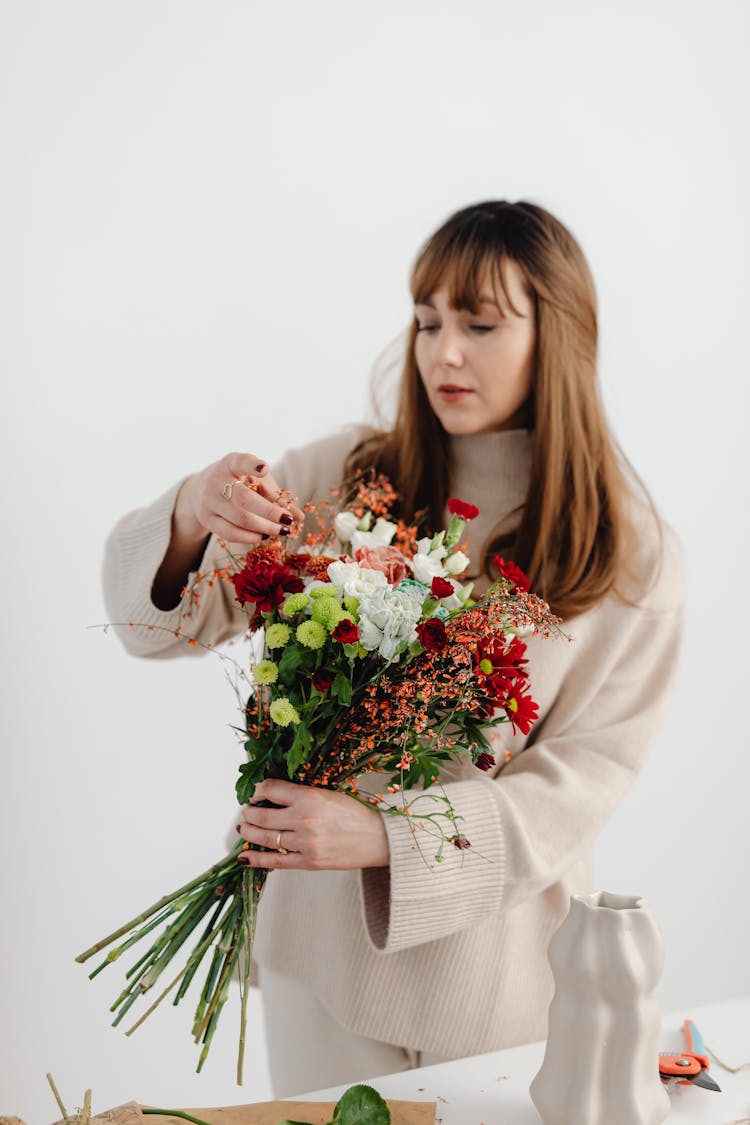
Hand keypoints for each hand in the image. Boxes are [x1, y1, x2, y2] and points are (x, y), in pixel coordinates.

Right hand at [175, 452, 305, 546]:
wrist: (202, 490)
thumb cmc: (238, 483)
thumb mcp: (255, 481)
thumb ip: (276, 496)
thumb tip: (300, 517)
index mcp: (231, 463)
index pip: (241, 462)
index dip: (252, 465)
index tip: (264, 468)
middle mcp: (216, 479)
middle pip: (244, 499)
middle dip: (270, 512)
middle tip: (288, 521)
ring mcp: (208, 500)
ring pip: (240, 519)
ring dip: (264, 528)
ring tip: (281, 531)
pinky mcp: (206, 519)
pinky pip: (230, 533)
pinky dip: (249, 537)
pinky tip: (263, 536)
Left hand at [237, 779, 389, 870]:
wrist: (380, 838)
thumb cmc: (357, 813)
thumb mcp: (329, 793)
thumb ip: (302, 795)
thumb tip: (273, 796)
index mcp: (311, 797)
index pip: (271, 790)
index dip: (258, 791)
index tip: (255, 793)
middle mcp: (305, 819)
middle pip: (263, 815)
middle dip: (250, 813)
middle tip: (247, 812)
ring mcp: (305, 843)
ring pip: (266, 837)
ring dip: (250, 832)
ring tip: (245, 828)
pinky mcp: (308, 862)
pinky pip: (275, 861)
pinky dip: (257, 859)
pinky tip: (245, 856)